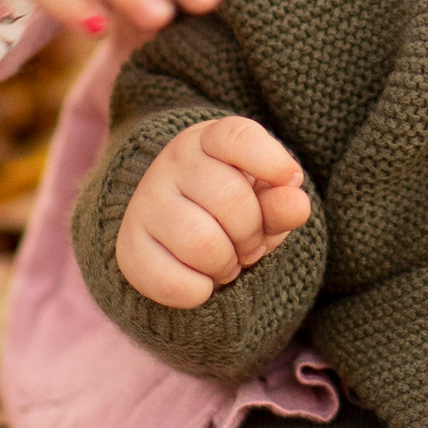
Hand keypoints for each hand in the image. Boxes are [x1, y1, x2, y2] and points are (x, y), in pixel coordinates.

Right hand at [115, 117, 311, 305]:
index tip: (288, 178)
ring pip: (201, 243)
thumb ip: (281, 203)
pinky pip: (171, 281)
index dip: (271, 160)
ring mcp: (145, 203)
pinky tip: (201, 281)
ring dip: (226, 265)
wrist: (173, 235)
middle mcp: (172, 164)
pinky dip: (199, 291)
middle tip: (248, 245)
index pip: (238, 137)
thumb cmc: (231, 211)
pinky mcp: (128, 247)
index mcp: (208, 140)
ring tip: (226, 263)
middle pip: (231, 200)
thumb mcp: (262, 202)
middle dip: (252, 234)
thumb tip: (298, 203)